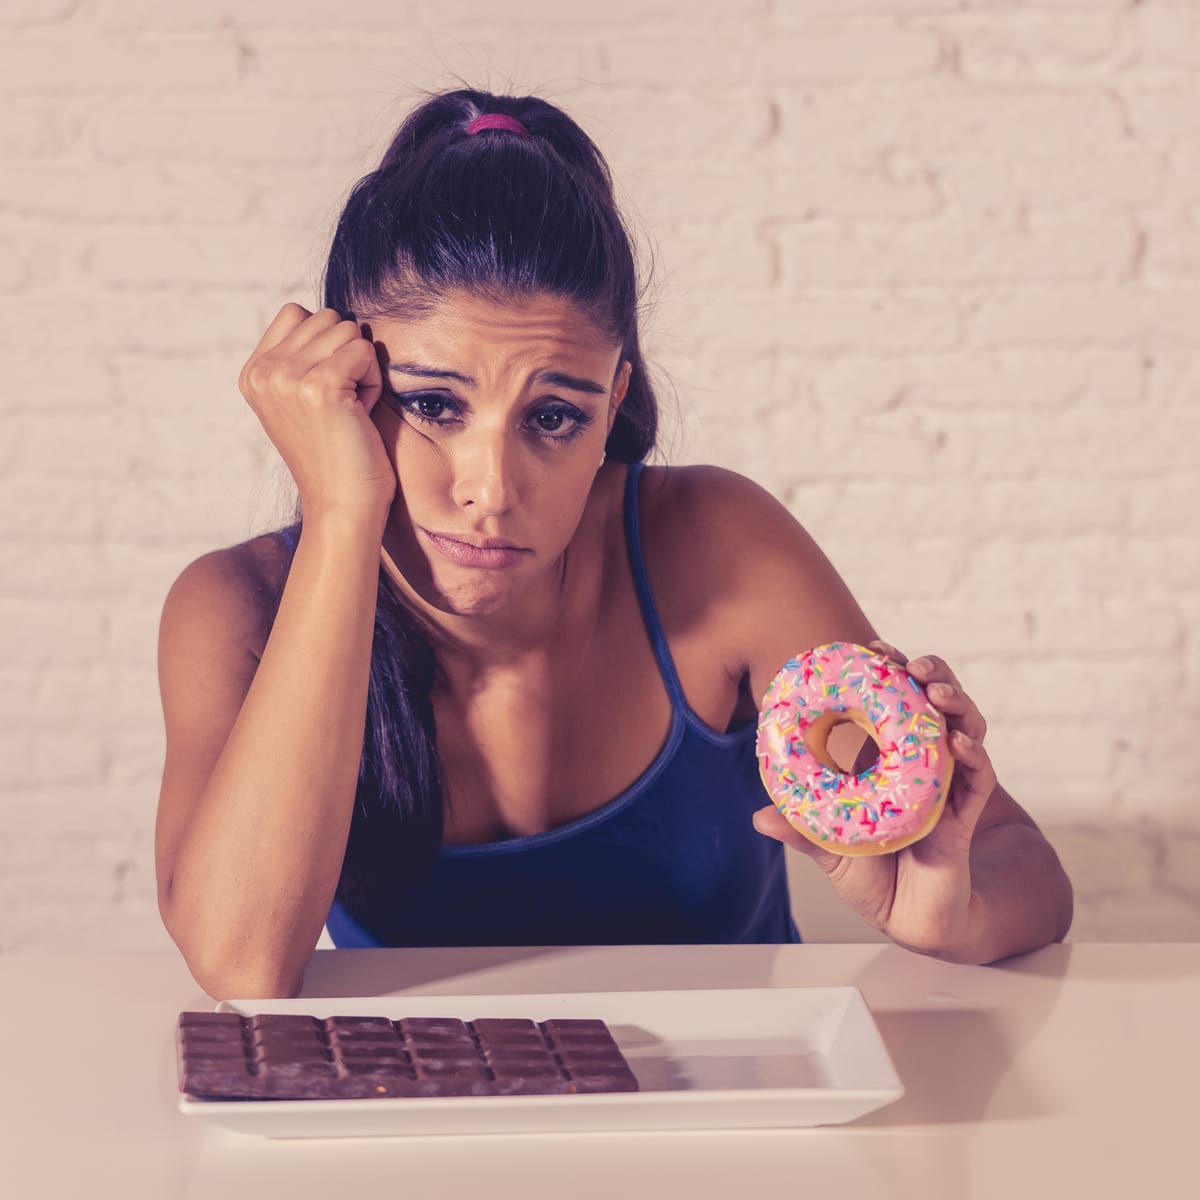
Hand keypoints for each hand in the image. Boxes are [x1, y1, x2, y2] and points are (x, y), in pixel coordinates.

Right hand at [238, 304, 396, 524]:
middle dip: (346, 356)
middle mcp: (264, 371)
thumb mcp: (302, 401)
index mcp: (254, 373)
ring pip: (347, 330)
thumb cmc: (336, 456)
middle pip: (326, 318)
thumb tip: (332, 318)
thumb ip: (301, 358)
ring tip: (350, 410)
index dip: (326, 346)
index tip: (326, 393)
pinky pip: (364, 351)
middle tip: (342, 404)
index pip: (296, 313)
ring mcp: (287, 376)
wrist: (342, 505)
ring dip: (362, 369)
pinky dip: (373, 382)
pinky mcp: (319, 385)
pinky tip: (360, 414)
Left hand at [753, 639, 998, 957]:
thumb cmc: (872, 876)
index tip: (874, 650)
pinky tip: (959, 742)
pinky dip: (973, 754)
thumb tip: (759, 818)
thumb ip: (802, 831)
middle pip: (934, 703)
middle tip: (911, 663)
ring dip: (955, 704)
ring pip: (963, 728)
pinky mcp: (966, 812)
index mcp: (886, 759)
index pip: (893, 703)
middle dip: (929, 674)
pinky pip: (979, 776)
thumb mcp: (830, 848)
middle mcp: (920, 762)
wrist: (910, 921)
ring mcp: (947, 783)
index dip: (888, 673)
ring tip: (937, 692)